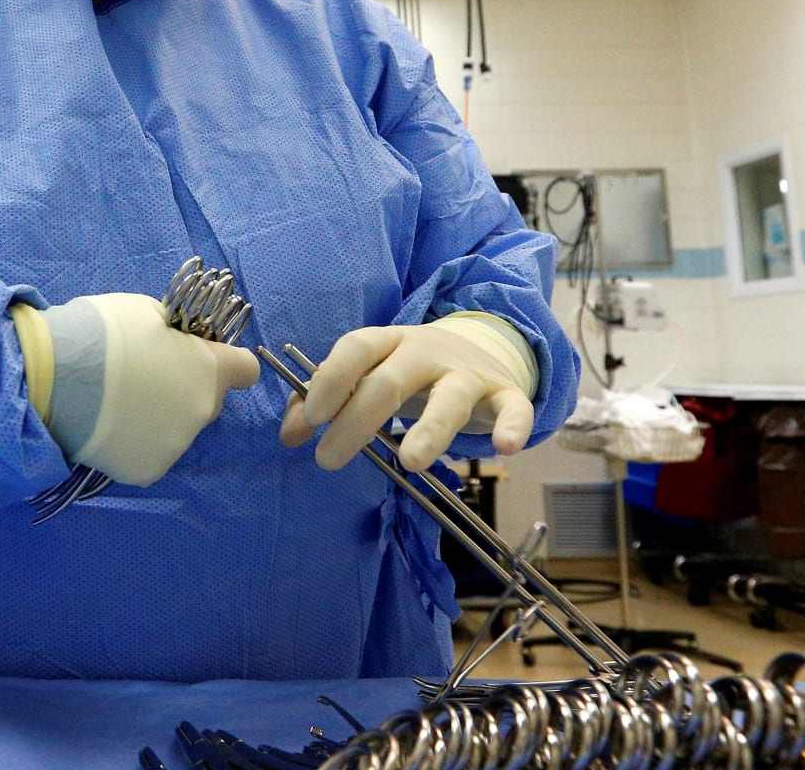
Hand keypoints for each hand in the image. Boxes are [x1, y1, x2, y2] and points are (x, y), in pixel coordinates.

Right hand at [23, 292, 260, 486]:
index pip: (246, 370)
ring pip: (176, 429)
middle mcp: (203, 411)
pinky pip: (149, 453)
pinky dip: (133, 443)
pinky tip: (106, 427)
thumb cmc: (103, 333)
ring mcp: (176, 445)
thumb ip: (173, 333)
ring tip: (116, 404)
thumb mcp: (147, 312)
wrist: (54, 377)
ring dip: (157, 418)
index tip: (201, 358)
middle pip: (205, 401)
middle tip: (143, 378)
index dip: (226, 362)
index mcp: (211, 369)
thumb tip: (174, 342)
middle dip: (184, 390)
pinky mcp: (147, 471)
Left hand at [278, 320, 533, 472]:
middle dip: (359, 420)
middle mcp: (428, 351)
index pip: (358, 347)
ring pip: (450, 396)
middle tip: (329, 460)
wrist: (482, 349)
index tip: (311, 418)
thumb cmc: (411, 372)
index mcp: (390, 342)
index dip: (332, 379)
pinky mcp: (505, 393)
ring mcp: (468, 372)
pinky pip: (514, 407)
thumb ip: (328, 400)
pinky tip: (504, 449)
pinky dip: (513, 426)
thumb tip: (290, 434)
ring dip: (430, 428)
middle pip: (392, 380)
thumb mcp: (372, 375)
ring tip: (411, 462)